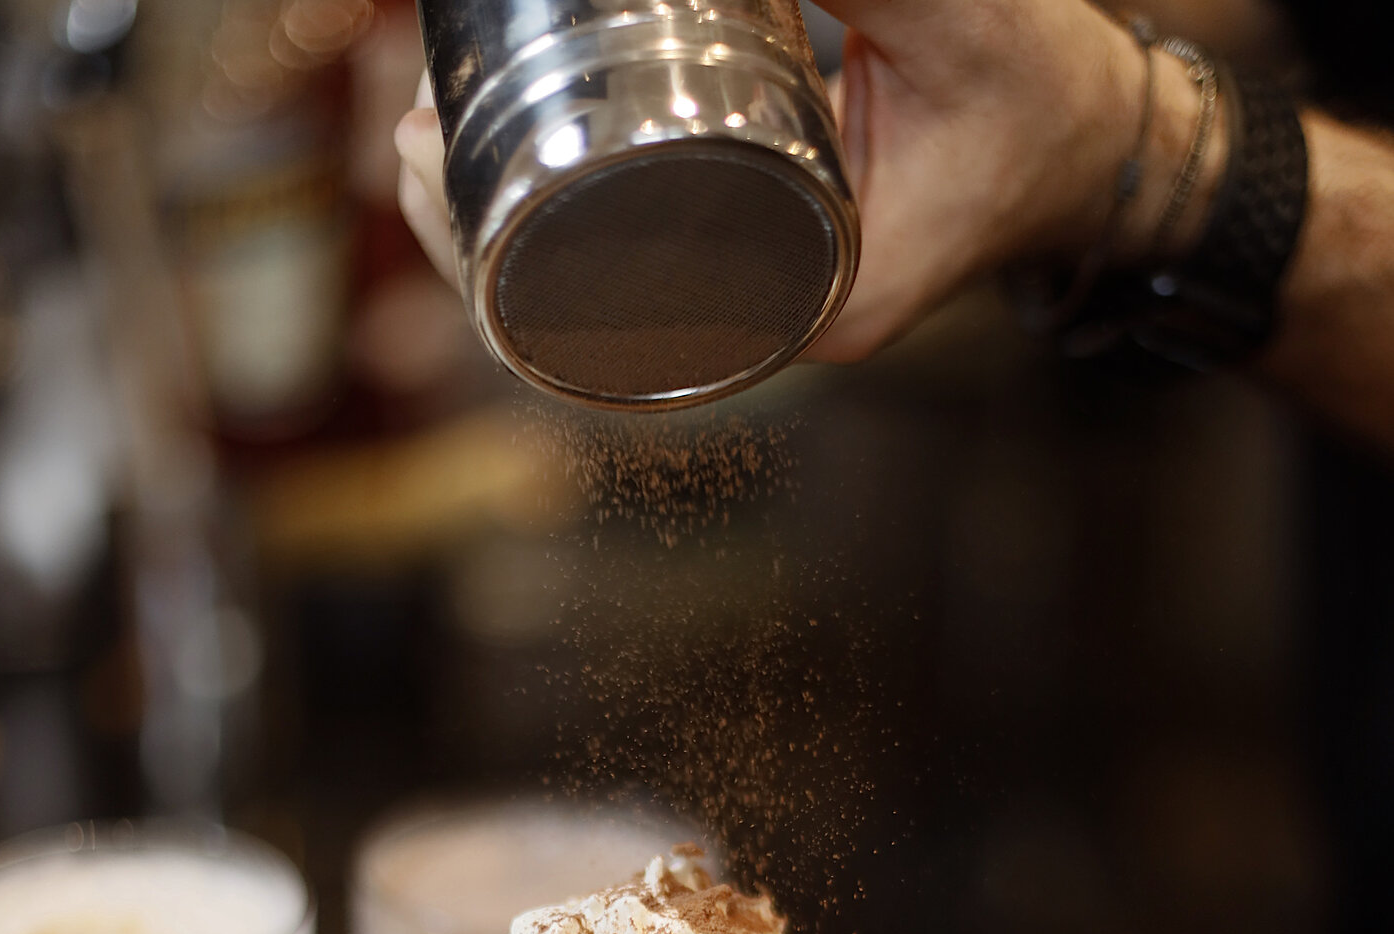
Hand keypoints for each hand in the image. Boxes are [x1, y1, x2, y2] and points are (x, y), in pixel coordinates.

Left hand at [392, 1, 1227, 365]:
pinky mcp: (741, 237)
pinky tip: (494, 126)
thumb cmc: (1042, 111)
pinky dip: (553, 190)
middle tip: (404, 133)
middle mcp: (755, 318)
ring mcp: (742, 284)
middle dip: (464, 231)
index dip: (486, 269)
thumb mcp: (966, 22)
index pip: (604, 340)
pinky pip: (624, 245)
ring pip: (586, 280)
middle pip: (567, 313)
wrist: (1091, 142)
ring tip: (422, 124)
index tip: (421, 173)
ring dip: (494, 209)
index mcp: (795, 313)